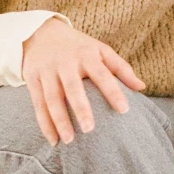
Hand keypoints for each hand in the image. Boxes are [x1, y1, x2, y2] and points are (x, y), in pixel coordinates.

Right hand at [21, 17, 144, 143]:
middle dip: (80, 108)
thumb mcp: (100, 50)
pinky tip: (53, 140)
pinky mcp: (32, 79)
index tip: (124, 110)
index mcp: (86, 55)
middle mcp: (65, 62)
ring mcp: (47, 71)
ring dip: (59, 121)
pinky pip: (38, 104)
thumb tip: (142, 88)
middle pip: (72, 87)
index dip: (113, 91)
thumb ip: (121, 68)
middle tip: (89, 129)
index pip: (102, 74)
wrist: (40, 32)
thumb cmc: (78, 47)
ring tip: (69, 141)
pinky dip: (44, 123)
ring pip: (52, 98)